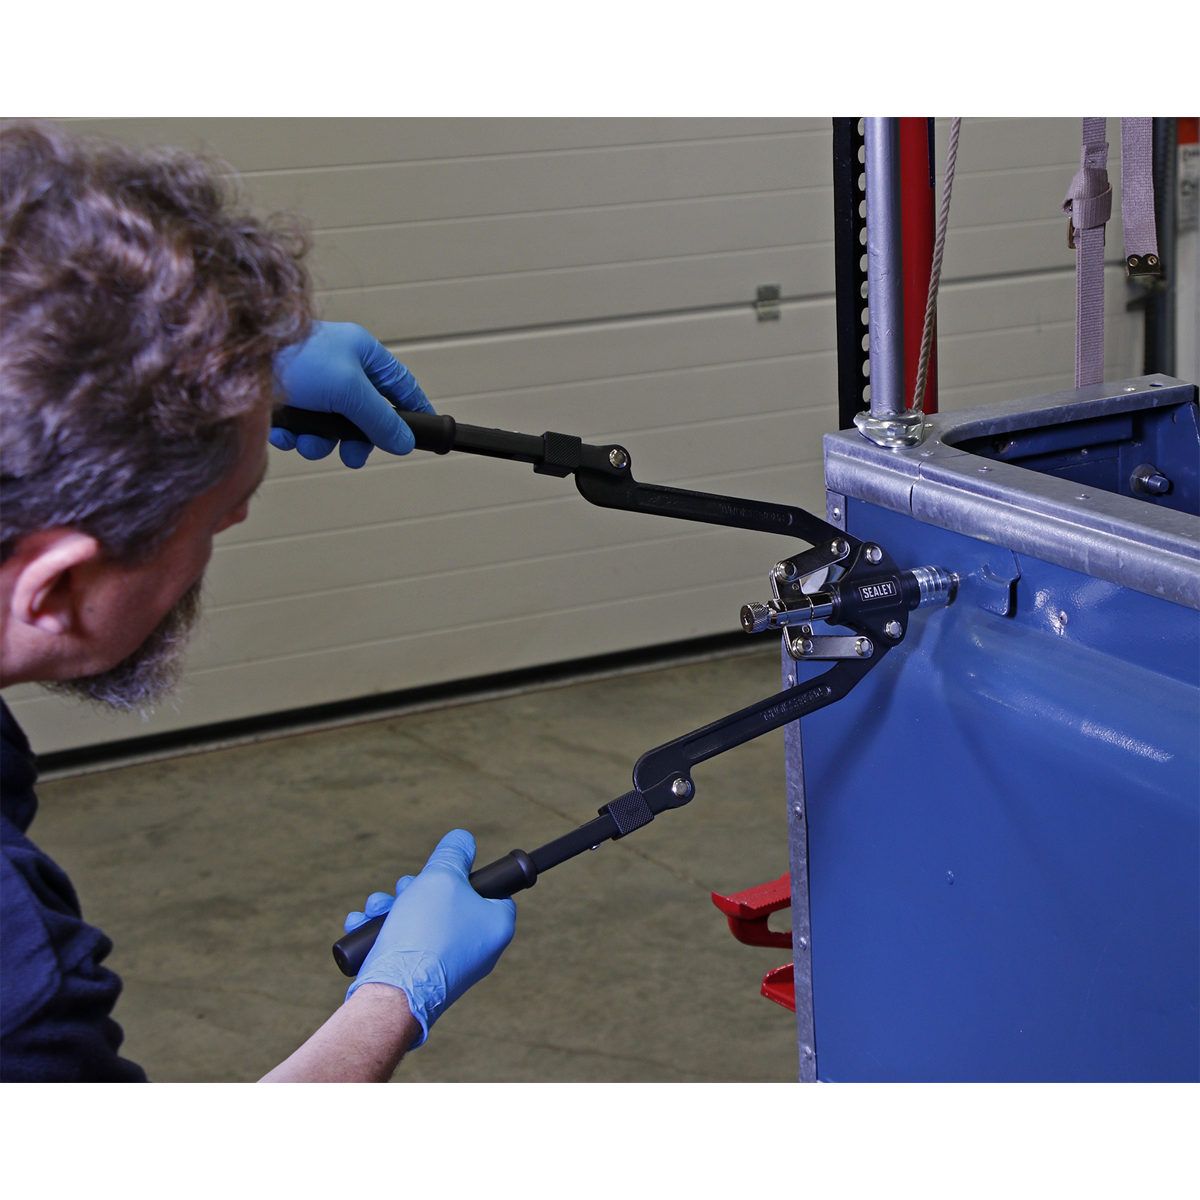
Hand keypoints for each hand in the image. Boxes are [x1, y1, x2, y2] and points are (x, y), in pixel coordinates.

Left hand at [270, 321, 434, 467]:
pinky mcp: (285, 398)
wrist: (231, 363)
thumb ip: (381, 419)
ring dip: (320, 442)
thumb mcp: (348, 390)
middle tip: (352, 455)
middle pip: (364, 414)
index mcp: (360, 351)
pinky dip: (294, 436)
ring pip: (331, 427)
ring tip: (307, 442)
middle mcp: (337, 365)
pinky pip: (302, 428)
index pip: (400, 384)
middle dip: (355, 439)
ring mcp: (310, 383)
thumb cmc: (292, 358)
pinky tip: (284, 432)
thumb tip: (404, 441)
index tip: (425, 432)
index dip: (414, 409)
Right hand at [344, 830, 516, 1047]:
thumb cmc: (425, 933)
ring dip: (391, 907)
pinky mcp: (418, 978)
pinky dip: (381, 930)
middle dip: (416, 889)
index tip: (448, 872)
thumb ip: (453, 854)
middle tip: (405, 890)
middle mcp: (477, 949)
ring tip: (376, 908)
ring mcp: (446, 966)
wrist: (393, 995)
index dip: (468, 876)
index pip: (493, 891)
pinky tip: (360, 923)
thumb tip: (463, 840)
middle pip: (448, 903)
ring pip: (419, 920)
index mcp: (496, 927)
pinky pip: (403, 944)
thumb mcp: (442, 877)